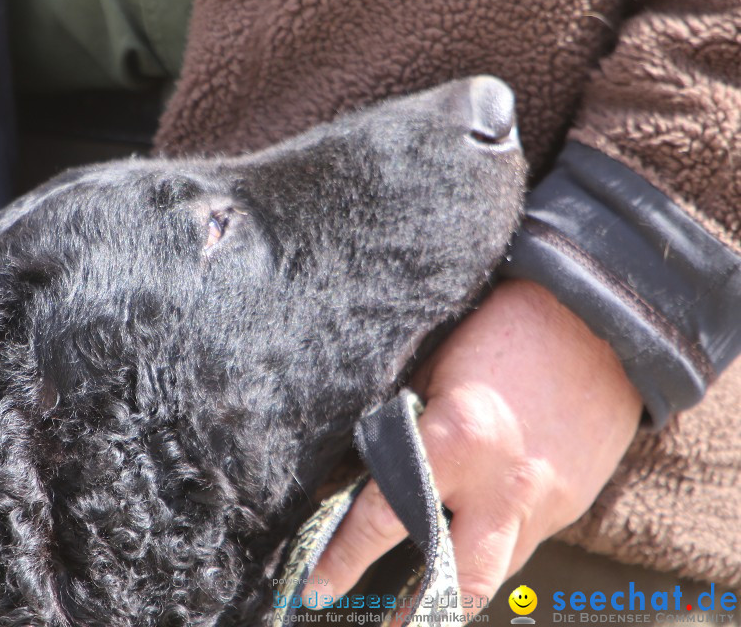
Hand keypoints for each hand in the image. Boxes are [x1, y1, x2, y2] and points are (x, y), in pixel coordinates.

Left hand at [307, 280, 641, 612]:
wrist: (597, 319)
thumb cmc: (502, 330)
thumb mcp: (434, 368)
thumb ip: (404, 423)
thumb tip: (365, 464)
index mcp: (459, 442)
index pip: (387, 516)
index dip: (346, 556)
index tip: (317, 587)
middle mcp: (504, 488)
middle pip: (460, 582)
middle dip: (419, 615)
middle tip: (386, 626)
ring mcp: (546, 501)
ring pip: (497, 571)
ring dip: (458, 588)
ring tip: (423, 599)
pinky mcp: (573, 501)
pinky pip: (523, 540)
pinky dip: (492, 545)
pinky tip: (472, 534)